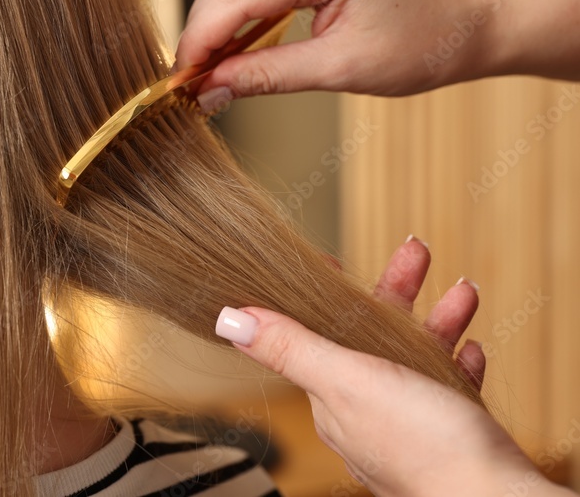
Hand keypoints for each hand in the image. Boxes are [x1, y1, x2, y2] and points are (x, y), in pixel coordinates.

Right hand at [175, 0, 504, 107]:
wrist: (463, 23)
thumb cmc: (420, 45)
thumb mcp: (340, 70)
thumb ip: (268, 76)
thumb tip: (211, 91)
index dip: (201, 39)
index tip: (180, 80)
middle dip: (202, 32)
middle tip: (191, 83)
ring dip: (214, 21)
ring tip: (209, 70)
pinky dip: (235, 12)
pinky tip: (231, 47)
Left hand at [216, 238, 568, 496]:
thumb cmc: (424, 447)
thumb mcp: (349, 381)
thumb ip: (291, 348)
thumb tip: (228, 320)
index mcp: (332, 399)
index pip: (317, 332)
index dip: (325, 294)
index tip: (332, 260)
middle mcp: (364, 413)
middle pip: (371, 336)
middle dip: (396, 292)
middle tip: (417, 253)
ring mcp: (407, 427)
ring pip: (414, 358)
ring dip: (437, 321)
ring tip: (463, 291)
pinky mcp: (448, 439)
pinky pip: (448, 391)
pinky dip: (457, 364)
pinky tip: (472, 349)